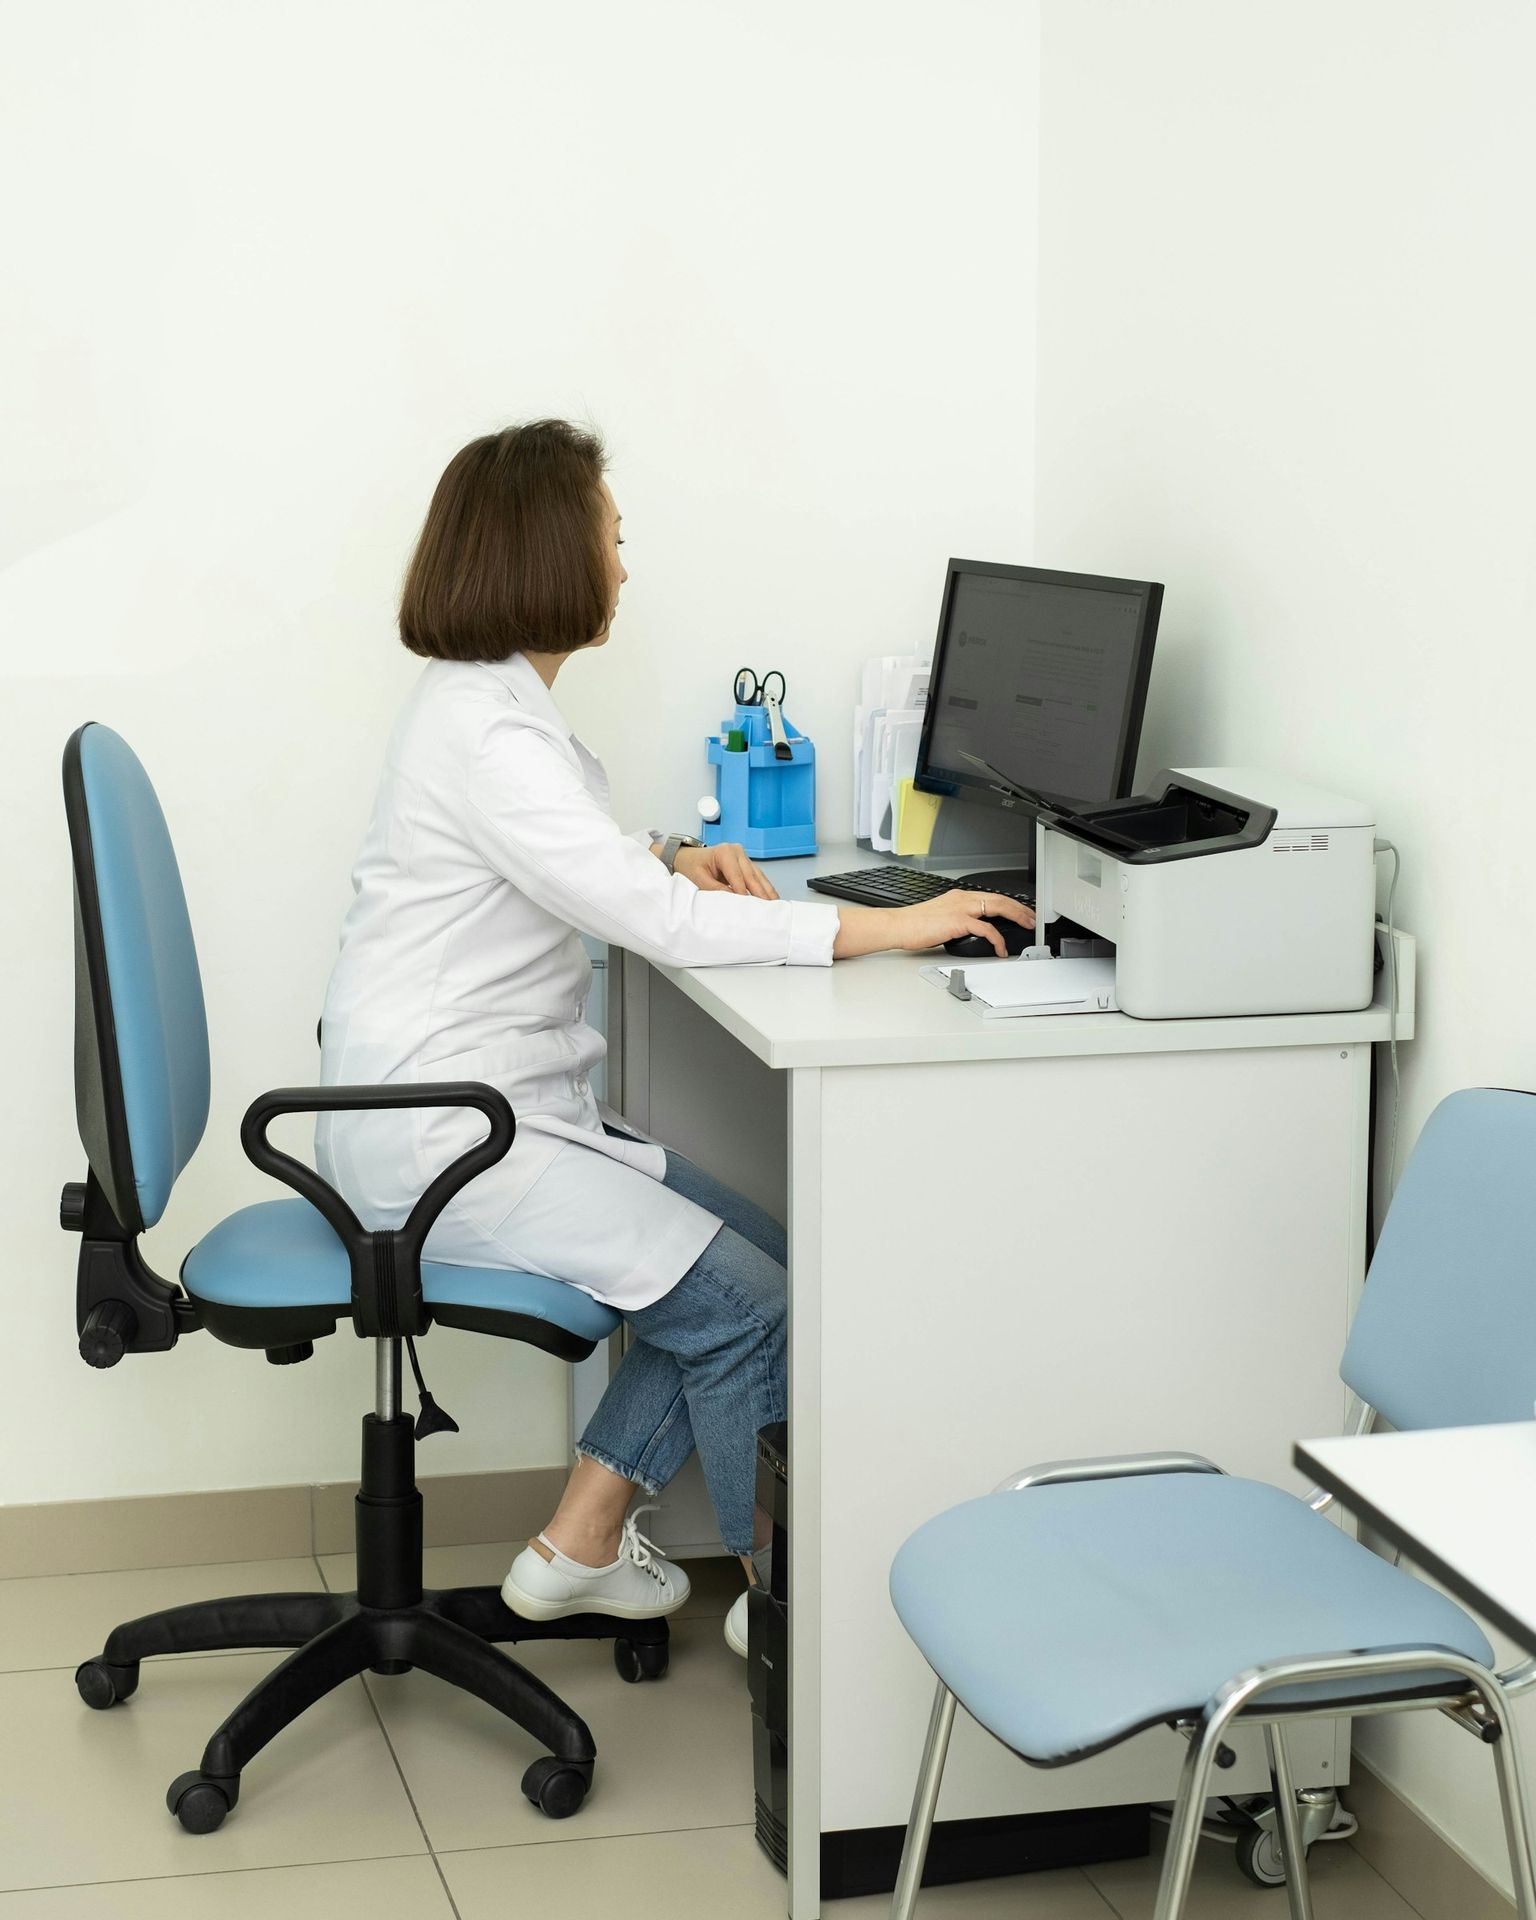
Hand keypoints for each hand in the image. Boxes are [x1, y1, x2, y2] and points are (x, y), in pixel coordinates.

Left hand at [673, 841, 779, 899]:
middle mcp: (737, 852)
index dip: (744, 892)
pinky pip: (758, 876)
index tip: (750, 907)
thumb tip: (732, 898)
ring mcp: (743, 857)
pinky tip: (772, 898)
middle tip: (769, 909)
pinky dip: (764, 888)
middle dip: (761, 893)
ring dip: (767, 891)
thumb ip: (714, 888)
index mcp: (724, 852)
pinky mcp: (746, 864)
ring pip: (758, 876)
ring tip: (776, 906)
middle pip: (752, 876)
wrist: (689, 857)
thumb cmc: (691, 865)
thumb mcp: (698, 877)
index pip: (737, 876)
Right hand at [832, 890, 1033, 959]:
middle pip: (999, 898)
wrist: (897, 926)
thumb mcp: (940, 919)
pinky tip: (1001, 949)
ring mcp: (961, 908)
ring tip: (1026, 927)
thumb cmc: (913, 926)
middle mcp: (962, 899)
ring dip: (1016, 917)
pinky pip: (986, 929)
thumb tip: (970, 932)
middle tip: (1032, 918)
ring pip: (998, 908)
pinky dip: (997, 939)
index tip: (1021, 912)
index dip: (1010, 904)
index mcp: (958, 897)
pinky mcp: (958, 921)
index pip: (991, 896)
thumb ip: (957, 921)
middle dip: (1020, 908)